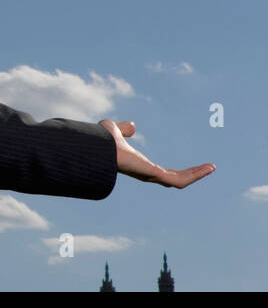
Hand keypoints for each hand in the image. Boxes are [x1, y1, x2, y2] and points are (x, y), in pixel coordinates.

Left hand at [99, 120, 213, 188]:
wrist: (96, 148)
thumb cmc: (100, 141)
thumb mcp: (114, 130)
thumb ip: (123, 129)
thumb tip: (132, 126)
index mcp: (139, 166)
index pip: (161, 173)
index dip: (174, 171)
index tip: (189, 168)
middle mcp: (146, 174)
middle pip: (173, 179)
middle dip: (191, 174)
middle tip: (207, 168)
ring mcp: (151, 176)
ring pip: (179, 181)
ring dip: (196, 175)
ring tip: (211, 167)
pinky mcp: (154, 175)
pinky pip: (179, 180)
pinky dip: (195, 174)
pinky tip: (208, 168)